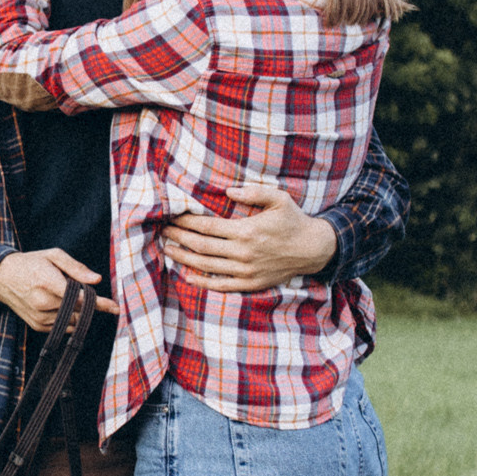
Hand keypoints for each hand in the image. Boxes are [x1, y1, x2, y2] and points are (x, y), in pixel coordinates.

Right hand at [0, 248, 114, 330]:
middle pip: (79, 311)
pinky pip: (63, 327)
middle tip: (85, 293)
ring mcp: (39, 317)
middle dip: (89, 304)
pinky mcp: (37, 325)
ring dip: (78, 312)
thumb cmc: (31, 263)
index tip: (116, 307)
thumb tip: (97, 279)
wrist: (1, 277)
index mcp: (47, 282)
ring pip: (73, 321)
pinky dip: (68, 319)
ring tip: (64, 295)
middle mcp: (42, 302)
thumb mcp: (53, 255)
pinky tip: (59, 305)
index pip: (80, 298)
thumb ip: (76, 268)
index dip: (100, 303)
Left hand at [159, 181, 335, 292]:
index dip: (186, 222)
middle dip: (179, 238)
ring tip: (168, 249)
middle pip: (201, 247)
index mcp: (247, 231)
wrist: (313, 249)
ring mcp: (246, 271)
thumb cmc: (293, 220)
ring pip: (206, 266)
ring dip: (184, 258)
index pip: (207, 227)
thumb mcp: (279, 198)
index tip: (172, 217)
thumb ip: (254, 192)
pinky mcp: (250, 284)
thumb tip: (228, 190)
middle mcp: (243, 253)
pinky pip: (220, 285)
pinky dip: (201, 282)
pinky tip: (187, 275)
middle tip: (164, 232)